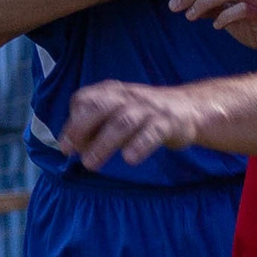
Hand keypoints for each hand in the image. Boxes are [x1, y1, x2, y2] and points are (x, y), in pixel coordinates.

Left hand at [60, 79, 206, 171]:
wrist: (190, 108)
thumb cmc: (144, 114)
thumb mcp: (117, 111)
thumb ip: (94, 125)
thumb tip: (71, 146)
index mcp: (113, 92)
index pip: (86, 98)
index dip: (72, 120)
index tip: (66, 145)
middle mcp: (128, 97)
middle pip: (100, 106)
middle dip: (80, 127)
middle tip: (69, 151)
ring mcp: (149, 109)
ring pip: (123, 121)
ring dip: (103, 143)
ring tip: (90, 164)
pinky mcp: (168, 122)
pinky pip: (152, 132)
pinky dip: (139, 145)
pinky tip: (129, 159)